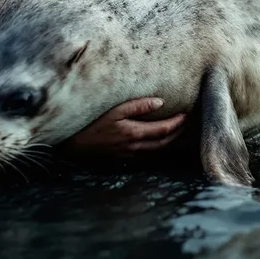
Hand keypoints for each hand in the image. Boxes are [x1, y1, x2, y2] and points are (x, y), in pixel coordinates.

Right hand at [61, 98, 186, 156]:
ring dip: (169, 141)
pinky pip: (146, 153)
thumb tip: (160, 102)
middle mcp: (135, 147)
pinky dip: (157, 146)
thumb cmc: (91, 123)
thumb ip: (138, 105)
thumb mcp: (114, 109)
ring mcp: (129, 154)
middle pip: (164, 142)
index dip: (177, 122)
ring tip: (177, 131)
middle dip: (178, 133)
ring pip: (157, 150)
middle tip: (186, 122)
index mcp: (134, 133)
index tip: (186, 114)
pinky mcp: (122, 157)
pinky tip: (156, 140)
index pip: (164, 129)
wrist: (73, 144)